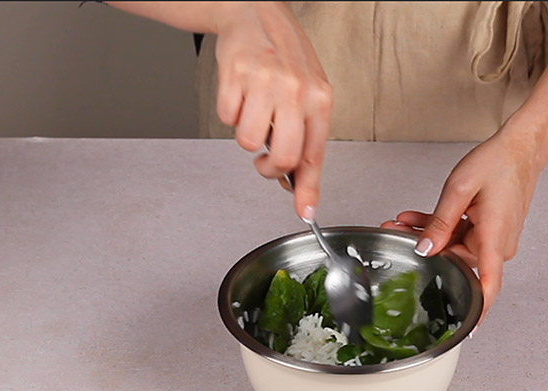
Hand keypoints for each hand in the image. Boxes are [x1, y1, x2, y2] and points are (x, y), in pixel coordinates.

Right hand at [213, 2, 331, 219]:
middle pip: (283, 157)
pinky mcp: (237, 75)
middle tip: (265, 158)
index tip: (305, 213)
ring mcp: (266, 82)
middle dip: (269, 167)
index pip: (314, 156)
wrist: (257, 15)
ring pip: (248, 142)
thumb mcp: (308, 98)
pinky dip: (230, 111)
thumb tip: (299, 189)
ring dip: (246, 134)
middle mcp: (297, 91)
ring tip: (254, 110)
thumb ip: (305, 141)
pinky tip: (241, 93)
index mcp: (319, 100)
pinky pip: (227, 117)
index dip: (308, 189)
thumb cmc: (285, 60)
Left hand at [381, 130, 539, 322]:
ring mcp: (494, 238)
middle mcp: (497, 244)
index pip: (488, 285)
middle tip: (395, 236)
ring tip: (400, 223)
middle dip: (426, 251)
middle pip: (457, 261)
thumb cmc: (499, 163)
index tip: (466, 328)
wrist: (520, 147)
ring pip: (454, 246)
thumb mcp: (459, 189)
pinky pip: (460, 234)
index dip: (478, 310)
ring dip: (429, 236)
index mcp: (494, 239)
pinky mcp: (489, 229)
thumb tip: (425, 249)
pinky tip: (416, 218)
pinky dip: (441, 227)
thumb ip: (440, 222)